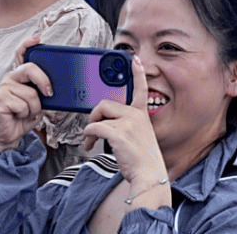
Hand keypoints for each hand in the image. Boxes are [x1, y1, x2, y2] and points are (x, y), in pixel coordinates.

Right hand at [0, 36, 47, 151]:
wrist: (8, 135)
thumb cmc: (23, 116)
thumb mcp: (37, 101)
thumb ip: (42, 91)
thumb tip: (55, 89)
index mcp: (19, 76)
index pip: (20, 54)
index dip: (27, 44)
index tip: (37, 39)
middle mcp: (10, 78)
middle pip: (30, 69)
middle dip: (44, 82)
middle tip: (49, 93)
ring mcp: (3, 88)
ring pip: (31, 94)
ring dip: (34, 109)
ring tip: (27, 112)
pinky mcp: (0, 100)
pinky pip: (23, 106)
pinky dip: (26, 115)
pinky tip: (18, 116)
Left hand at [81, 56, 167, 193]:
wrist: (149, 177)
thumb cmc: (142, 160)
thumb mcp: (139, 136)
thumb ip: (127, 125)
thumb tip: (105, 122)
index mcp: (141, 114)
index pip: (141, 89)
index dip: (137, 73)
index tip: (134, 60)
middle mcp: (136, 115)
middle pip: (106, 104)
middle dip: (95, 115)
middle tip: (91, 127)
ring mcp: (128, 124)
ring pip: (99, 116)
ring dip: (90, 128)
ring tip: (90, 140)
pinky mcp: (119, 134)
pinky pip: (95, 127)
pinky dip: (88, 135)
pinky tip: (89, 143)